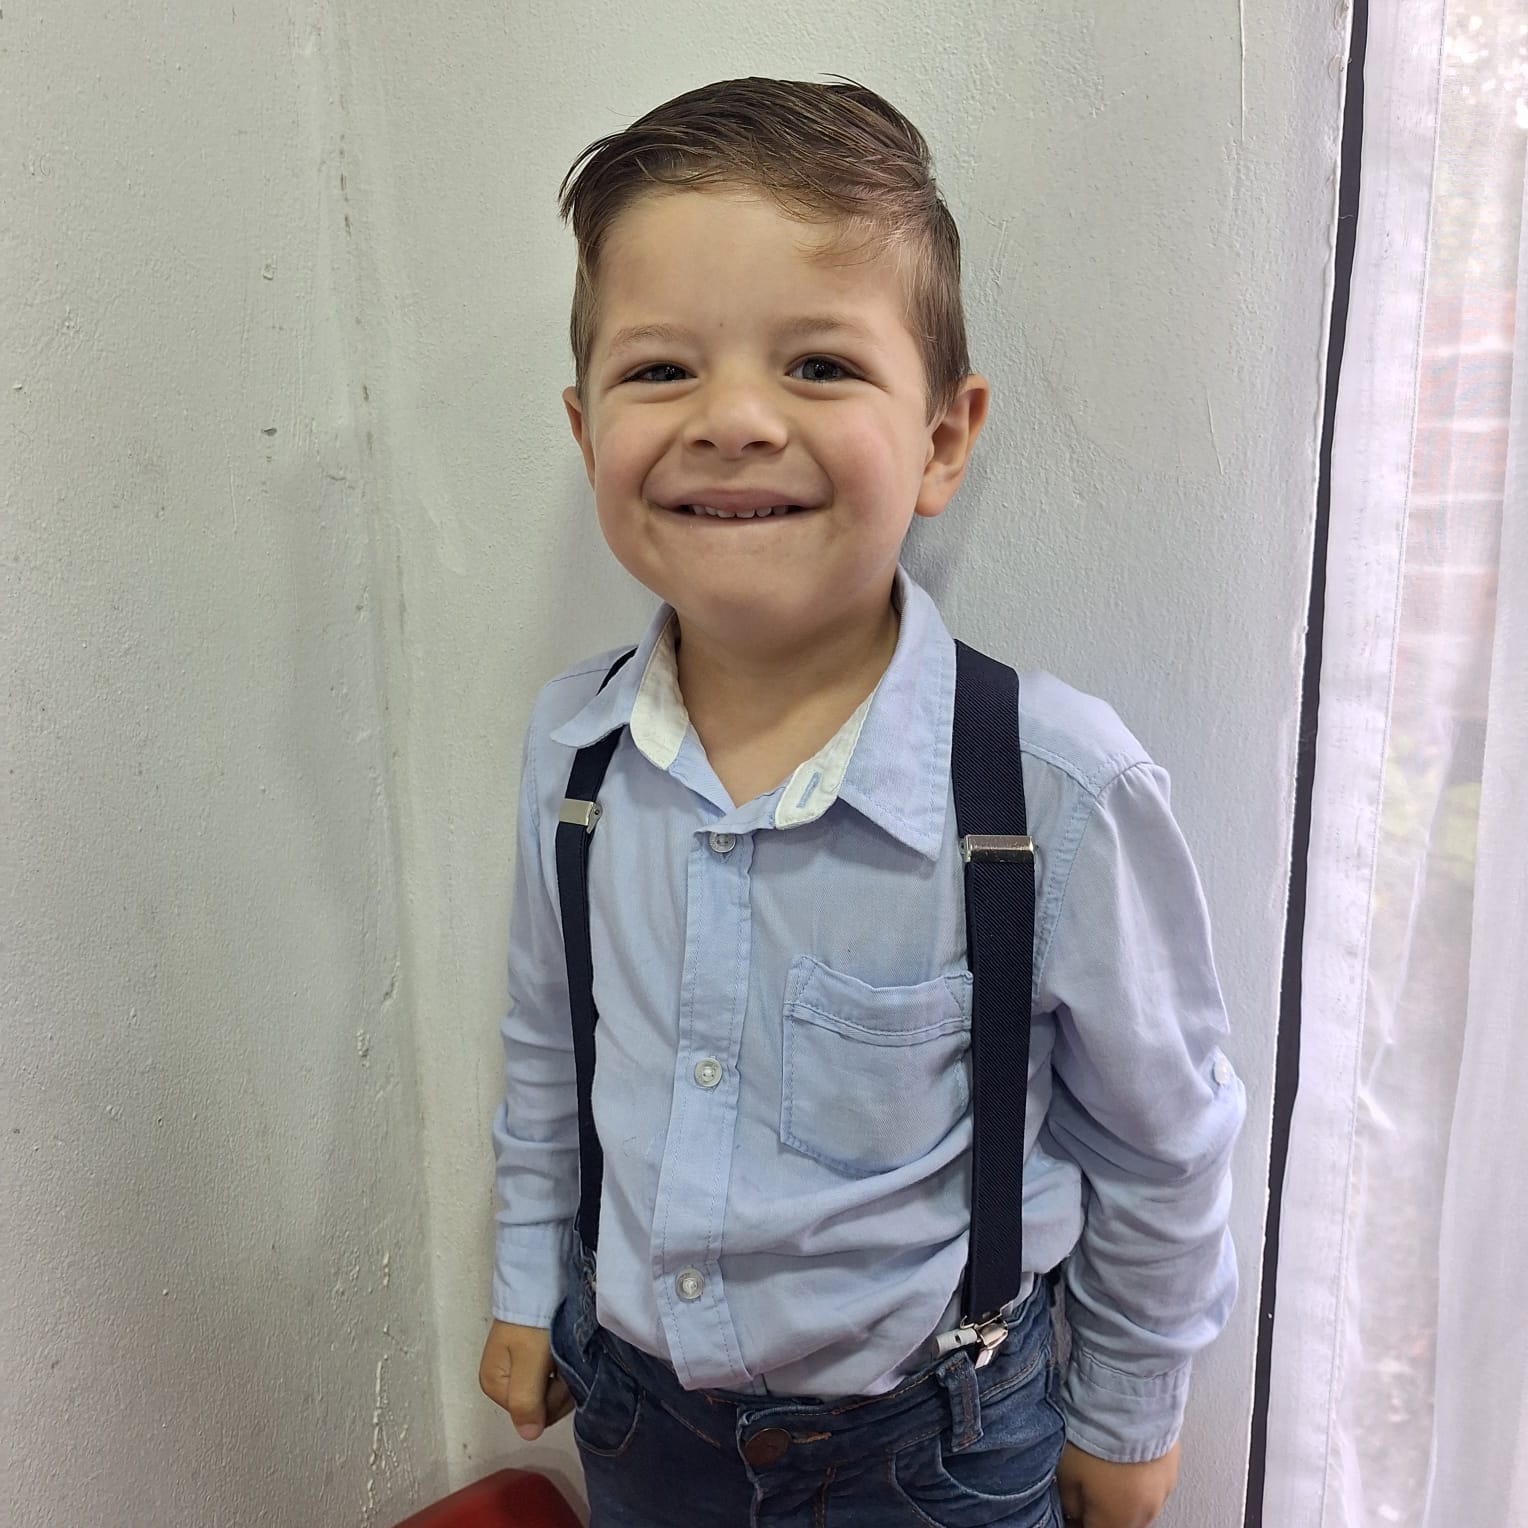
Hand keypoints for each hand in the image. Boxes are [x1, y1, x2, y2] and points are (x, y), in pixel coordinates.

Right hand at [478, 1320, 573, 1440]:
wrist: (540, 1281)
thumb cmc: (533, 1322)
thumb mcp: (529, 1361)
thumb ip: (526, 1400)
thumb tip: (528, 1436)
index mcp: (493, 1386)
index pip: (531, 1415)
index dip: (551, 1400)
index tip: (559, 1375)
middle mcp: (503, 1382)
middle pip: (539, 1406)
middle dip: (558, 1389)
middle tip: (564, 1361)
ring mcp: (518, 1370)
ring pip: (548, 1392)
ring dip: (563, 1377)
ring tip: (565, 1353)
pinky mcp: (532, 1358)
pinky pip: (551, 1377)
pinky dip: (562, 1368)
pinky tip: (565, 1352)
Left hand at [1056, 1439, 1179, 1527]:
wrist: (1130, 1403)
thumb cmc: (1097, 1438)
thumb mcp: (1066, 1474)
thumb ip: (1070, 1503)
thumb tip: (1072, 1511)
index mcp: (1115, 1522)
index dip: (1079, 1521)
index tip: (1072, 1509)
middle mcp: (1144, 1515)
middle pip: (1120, 1522)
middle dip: (1102, 1510)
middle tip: (1086, 1486)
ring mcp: (1162, 1492)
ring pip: (1138, 1504)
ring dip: (1122, 1494)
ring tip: (1107, 1465)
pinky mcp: (1172, 1468)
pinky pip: (1152, 1481)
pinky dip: (1139, 1475)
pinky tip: (1126, 1454)